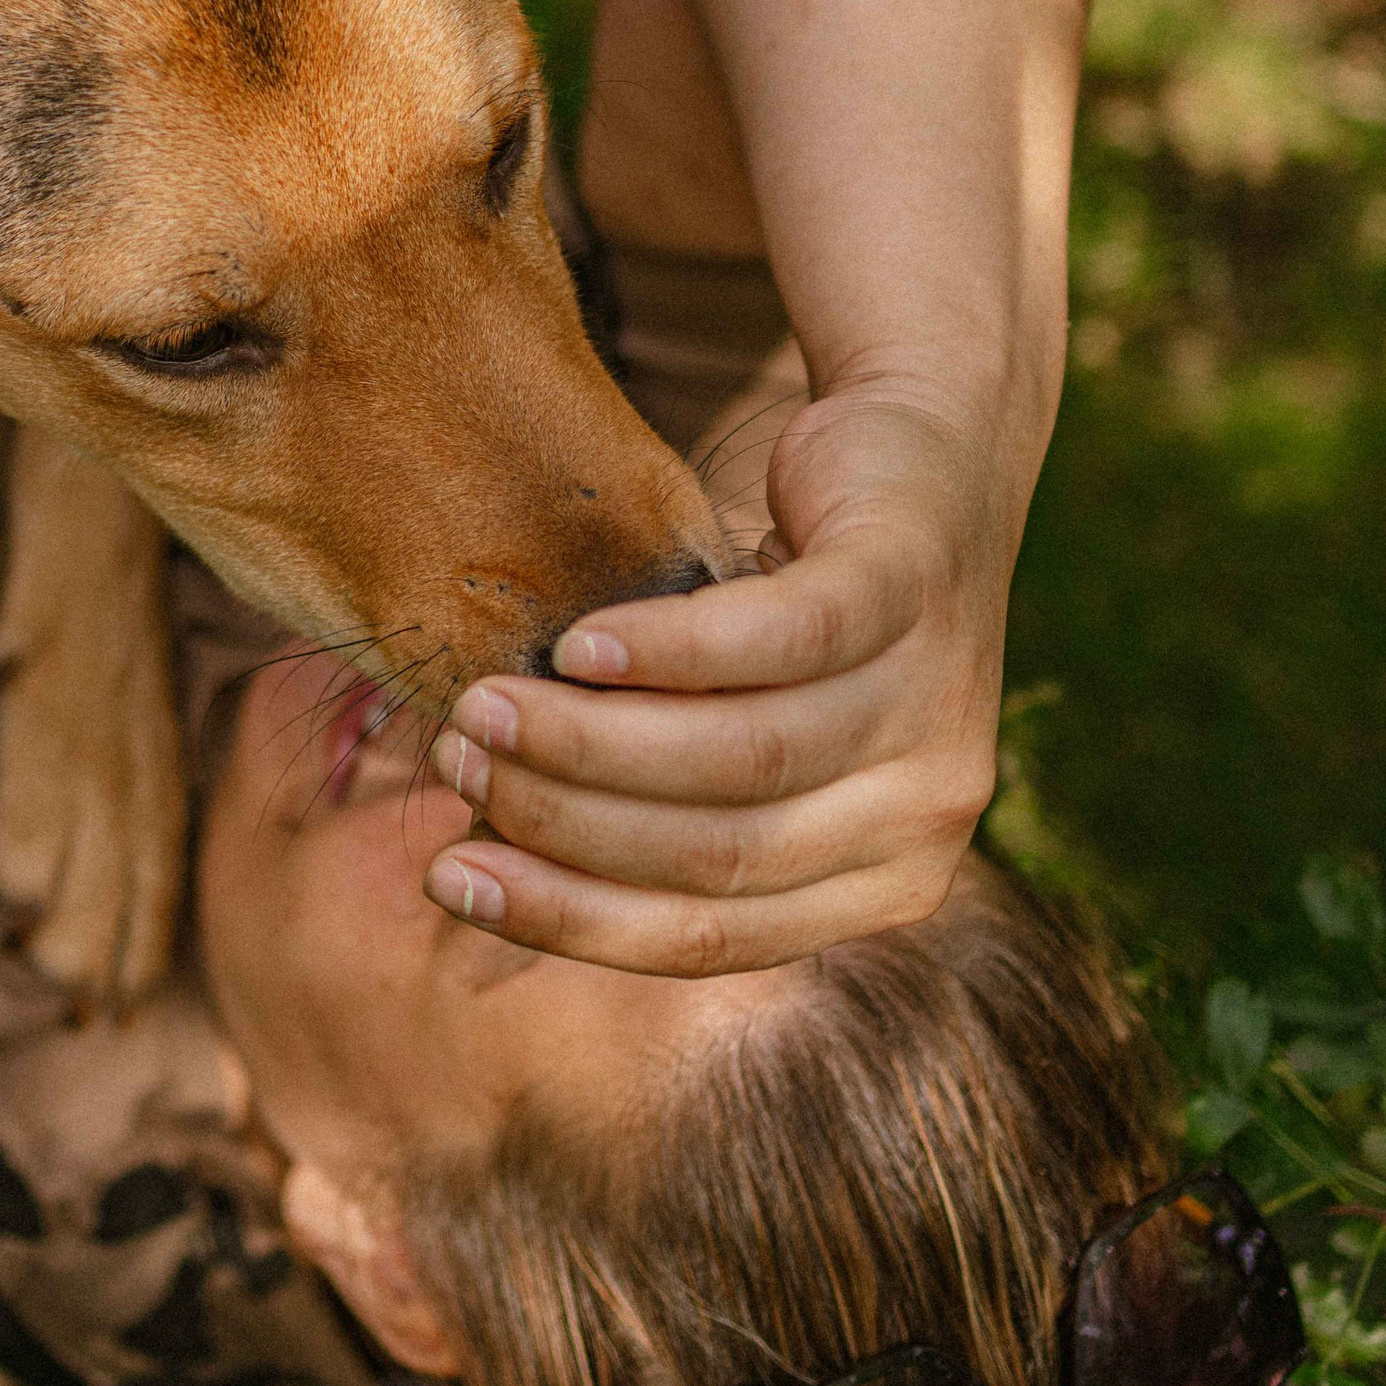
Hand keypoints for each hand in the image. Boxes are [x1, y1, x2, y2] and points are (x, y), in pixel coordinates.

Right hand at [422, 377, 1016, 972]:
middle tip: (454, 759)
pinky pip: (784, 639)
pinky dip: (670, 650)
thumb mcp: (746, 736)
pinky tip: (582, 643)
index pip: (712, 936)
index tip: (448, 878)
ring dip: (588, 738)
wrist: (919, 449)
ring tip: (485, 705)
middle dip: (561, 820)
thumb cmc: (800, 618)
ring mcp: (938, 699)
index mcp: (888, 881)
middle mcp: (930, 814)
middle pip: (719, 856)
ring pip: (744, 758)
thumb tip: (487, 875)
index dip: (568, 917)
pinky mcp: (913, 586)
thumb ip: (663, 816)